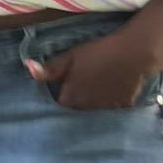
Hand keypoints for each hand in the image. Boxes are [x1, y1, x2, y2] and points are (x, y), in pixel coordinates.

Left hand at [25, 30, 152, 109]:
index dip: (59, 93)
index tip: (62, 83)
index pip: (58, 103)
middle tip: (80, 82)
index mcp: (70, 99)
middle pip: (75, 109)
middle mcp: (86, 110)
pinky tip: (112, 86)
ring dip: (91, 101)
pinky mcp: (122, 107)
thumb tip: (27, 68)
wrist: (135, 52)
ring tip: (97, 84)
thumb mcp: (70, 57)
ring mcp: (105, 110)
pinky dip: (109, 100)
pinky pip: (111, 107)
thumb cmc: (98, 52)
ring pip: (92, 109)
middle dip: (75, 99)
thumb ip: (48, 69)